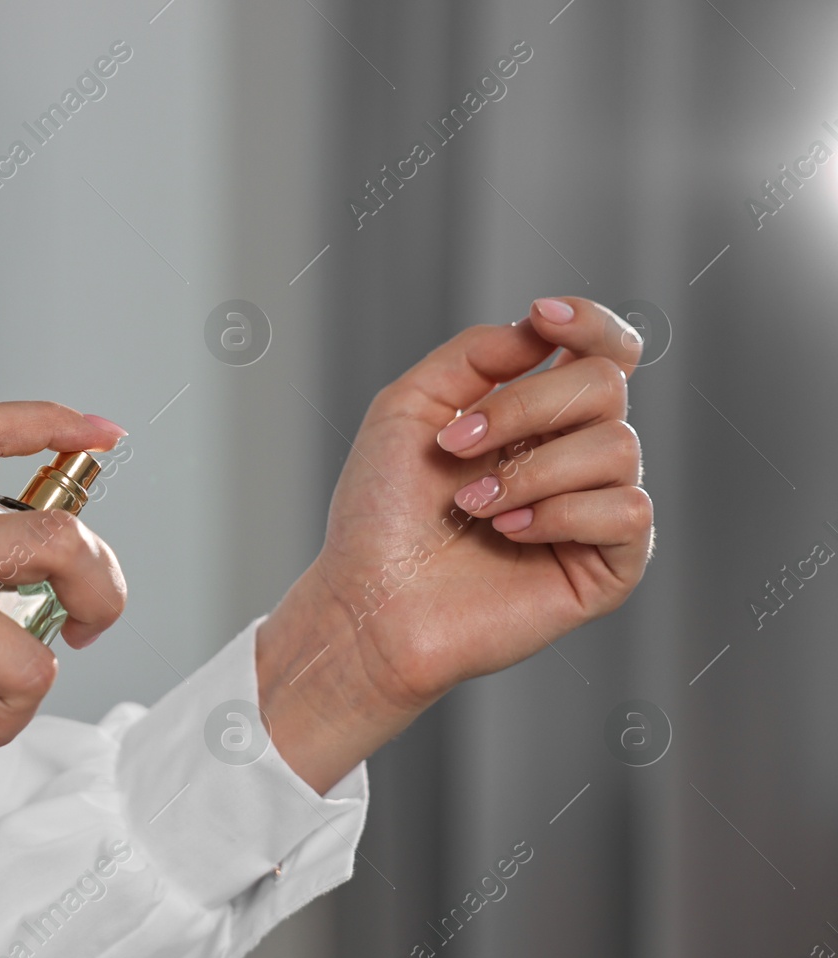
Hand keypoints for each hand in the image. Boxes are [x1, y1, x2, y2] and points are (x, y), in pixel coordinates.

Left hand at [258, 298, 653, 791]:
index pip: (602, 352)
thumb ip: (474, 354)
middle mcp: (573, 456)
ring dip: (530, 471)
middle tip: (456, 446)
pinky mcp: (608, 567)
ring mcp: (594, 511)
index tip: (543, 318)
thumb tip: (538, 331)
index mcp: (535, 416)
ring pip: (618, 446)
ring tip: (472, 505)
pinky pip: (627, 511)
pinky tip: (508, 534)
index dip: (591, 323)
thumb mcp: (408, 407)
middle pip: (606, 384)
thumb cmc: (381, 513)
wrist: (368, 599)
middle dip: (525, 406)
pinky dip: (559, 514)